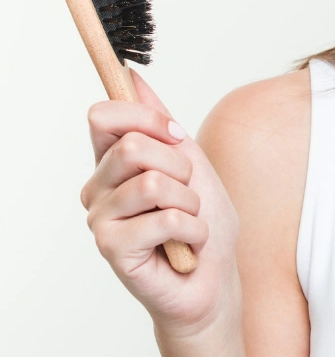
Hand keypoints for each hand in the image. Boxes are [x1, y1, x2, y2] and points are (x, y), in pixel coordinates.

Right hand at [81, 68, 241, 339]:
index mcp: (112, 163)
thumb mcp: (193, 163)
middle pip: (134, 146)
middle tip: (188, 194)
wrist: (214, 281)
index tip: (175, 134)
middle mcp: (98, 188)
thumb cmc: (204, 225)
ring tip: (189, 222)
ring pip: (154, 183)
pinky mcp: (112, 248)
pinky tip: (188, 245)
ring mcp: (100, 219)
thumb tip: (132, 75)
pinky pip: (165, 219)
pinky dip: (193, 230)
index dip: (147, 118)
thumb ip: (162, 123)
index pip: (104, 115)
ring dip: (190, 203)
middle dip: (180, 167)